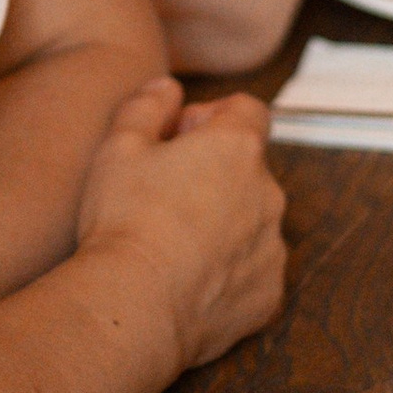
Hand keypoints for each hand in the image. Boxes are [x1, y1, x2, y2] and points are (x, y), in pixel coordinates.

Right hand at [76, 78, 286, 378]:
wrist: (135, 305)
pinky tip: (187, 279)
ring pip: (253, 220)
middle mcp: (269, 193)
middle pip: (249, 167)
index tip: (178, 138)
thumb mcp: (119, 146)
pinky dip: (229, 270)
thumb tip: (167, 87)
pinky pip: (253, 270)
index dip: (212, 116)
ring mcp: (273, 247)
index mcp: (238, 147)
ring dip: (224, 221)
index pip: (247, 110)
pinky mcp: (269, 294)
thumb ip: (147, 105)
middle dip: (214, 171)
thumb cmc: (124, 219)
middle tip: (164, 193)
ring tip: (172, 242)